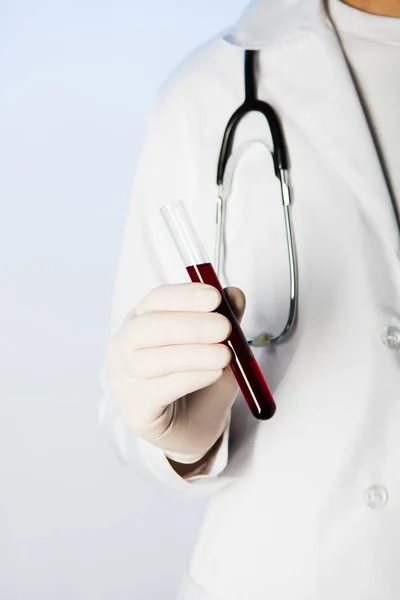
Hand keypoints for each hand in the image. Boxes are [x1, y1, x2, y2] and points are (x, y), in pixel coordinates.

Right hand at [107, 283, 245, 465]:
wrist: (194, 429)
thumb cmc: (200, 381)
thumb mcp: (220, 346)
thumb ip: (226, 319)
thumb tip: (234, 294)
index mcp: (142, 321)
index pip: (156, 300)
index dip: (184, 296)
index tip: (215, 297)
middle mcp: (125, 346)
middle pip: (146, 327)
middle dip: (189, 324)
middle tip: (224, 327)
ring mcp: (124, 379)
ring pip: (151, 360)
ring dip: (192, 354)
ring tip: (225, 355)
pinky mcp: (135, 409)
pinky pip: (159, 390)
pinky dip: (189, 378)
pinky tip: (213, 374)